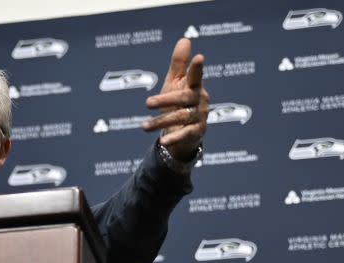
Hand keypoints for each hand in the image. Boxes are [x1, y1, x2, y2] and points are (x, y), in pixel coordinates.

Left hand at [141, 38, 208, 160]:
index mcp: (194, 86)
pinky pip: (185, 134)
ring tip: (143, 127)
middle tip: (147, 102)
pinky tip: (163, 142)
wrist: (183, 130)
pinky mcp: (197, 132)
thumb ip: (179, 64)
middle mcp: (200, 100)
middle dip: (165, 100)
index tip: (199, 57)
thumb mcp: (175, 82)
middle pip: (183, 98)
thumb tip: (185, 39)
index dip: (197, 67)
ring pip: (180, 117)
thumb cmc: (178, 102)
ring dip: (160, 122)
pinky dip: (174, 138)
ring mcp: (199, 116)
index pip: (196, 75)